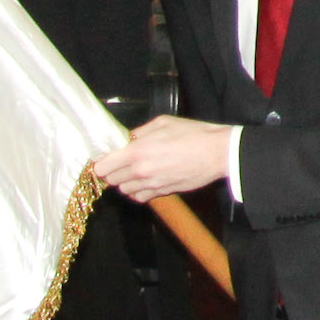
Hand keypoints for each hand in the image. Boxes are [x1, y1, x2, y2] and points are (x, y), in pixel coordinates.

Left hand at [94, 114, 234, 202]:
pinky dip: (139, 191)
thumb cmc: (193, 134)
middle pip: (111, 180)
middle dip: (112, 171)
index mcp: (137, 152)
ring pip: (124, 191)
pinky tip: (146, 181)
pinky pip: (141, 197)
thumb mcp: (162, 123)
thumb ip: (139, 132)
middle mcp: (140, 172)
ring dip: (125, 182)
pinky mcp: (163, 192)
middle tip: (120, 161)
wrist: (217, 153)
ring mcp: (152, 185)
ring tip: (134, 171)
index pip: (102, 166)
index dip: (101, 162)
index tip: (105, 157)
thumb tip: (126, 138)